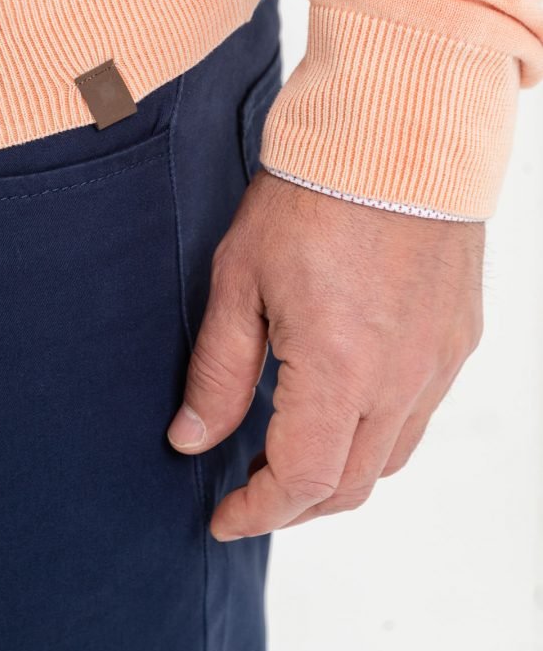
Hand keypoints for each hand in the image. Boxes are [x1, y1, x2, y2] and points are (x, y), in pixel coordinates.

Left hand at [167, 170, 484, 539]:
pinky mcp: (459, 336)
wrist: (395, 133)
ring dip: (339, 472)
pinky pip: (421, 411)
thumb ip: (218, 372)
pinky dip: (379, 430)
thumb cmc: (310, 195)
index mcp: (340, 371)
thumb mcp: (239, 280)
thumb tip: (190, 439)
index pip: (300, 481)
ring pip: (392, 457)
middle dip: (295, 503)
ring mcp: (438, 360)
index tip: (224, 517)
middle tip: (250, 488)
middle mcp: (401, 380)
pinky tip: (344, 400)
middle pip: (350, 485)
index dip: (257, 512)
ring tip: (292, 449)